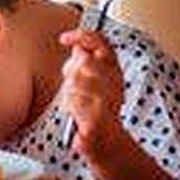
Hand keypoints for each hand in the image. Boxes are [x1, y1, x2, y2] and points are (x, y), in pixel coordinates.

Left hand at [59, 29, 124, 174]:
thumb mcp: (93, 83)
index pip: (102, 43)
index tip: (64, 38)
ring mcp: (108, 99)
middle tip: (75, 89)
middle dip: (71, 74)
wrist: (109, 143)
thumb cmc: (97, 111)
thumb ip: (86, 63)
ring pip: (74, 84)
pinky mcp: (99, 117)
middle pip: (82, 63)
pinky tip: (79, 118)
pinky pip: (74, 103)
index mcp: (114, 70)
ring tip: (79, 106)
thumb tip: (77, 47)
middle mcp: (114, 81)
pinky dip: (72, 109)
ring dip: (70, 95)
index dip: (83, 37)